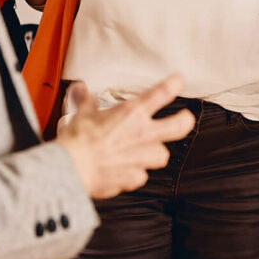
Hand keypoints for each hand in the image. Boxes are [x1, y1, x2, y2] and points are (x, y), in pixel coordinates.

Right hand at [54, 76, 191, 199]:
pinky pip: (141, 176)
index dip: (173, 85)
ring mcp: (142, 157)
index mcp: (132, 113)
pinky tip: (124, 171)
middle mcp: (143, 134)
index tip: (178, 81)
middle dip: (185, 121)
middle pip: (180, 126)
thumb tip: (79, 88)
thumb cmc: (78, 140)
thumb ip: (85, 101)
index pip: (161, 93)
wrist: (72, 168)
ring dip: (154, 153)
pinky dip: (134, 174)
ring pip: (162, 155)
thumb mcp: (82, 114)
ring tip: (145, 152)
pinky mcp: (135, 178)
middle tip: (185, 119)